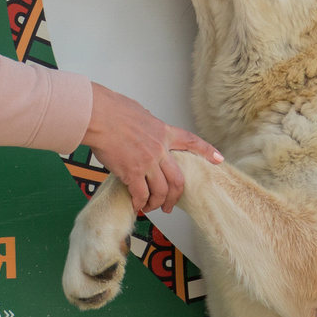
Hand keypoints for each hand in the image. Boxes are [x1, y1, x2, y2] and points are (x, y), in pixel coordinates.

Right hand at [84, 85, 222, 215]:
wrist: (98, 116)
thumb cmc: (112, 109)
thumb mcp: (139, 112)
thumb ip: (147, 122)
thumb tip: (145, 122)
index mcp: (163, 131)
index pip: (191, 141)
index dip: (206, 151)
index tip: (218, 159)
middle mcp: (160, 149)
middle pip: (178, 179)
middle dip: (176, 196)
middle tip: (170, 206)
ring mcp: (147, 162)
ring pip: (161, 191)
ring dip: (156, 203)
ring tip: (150, 208)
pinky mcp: (131, 172)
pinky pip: (141, 194)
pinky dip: (139, 203)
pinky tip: (136, 206)